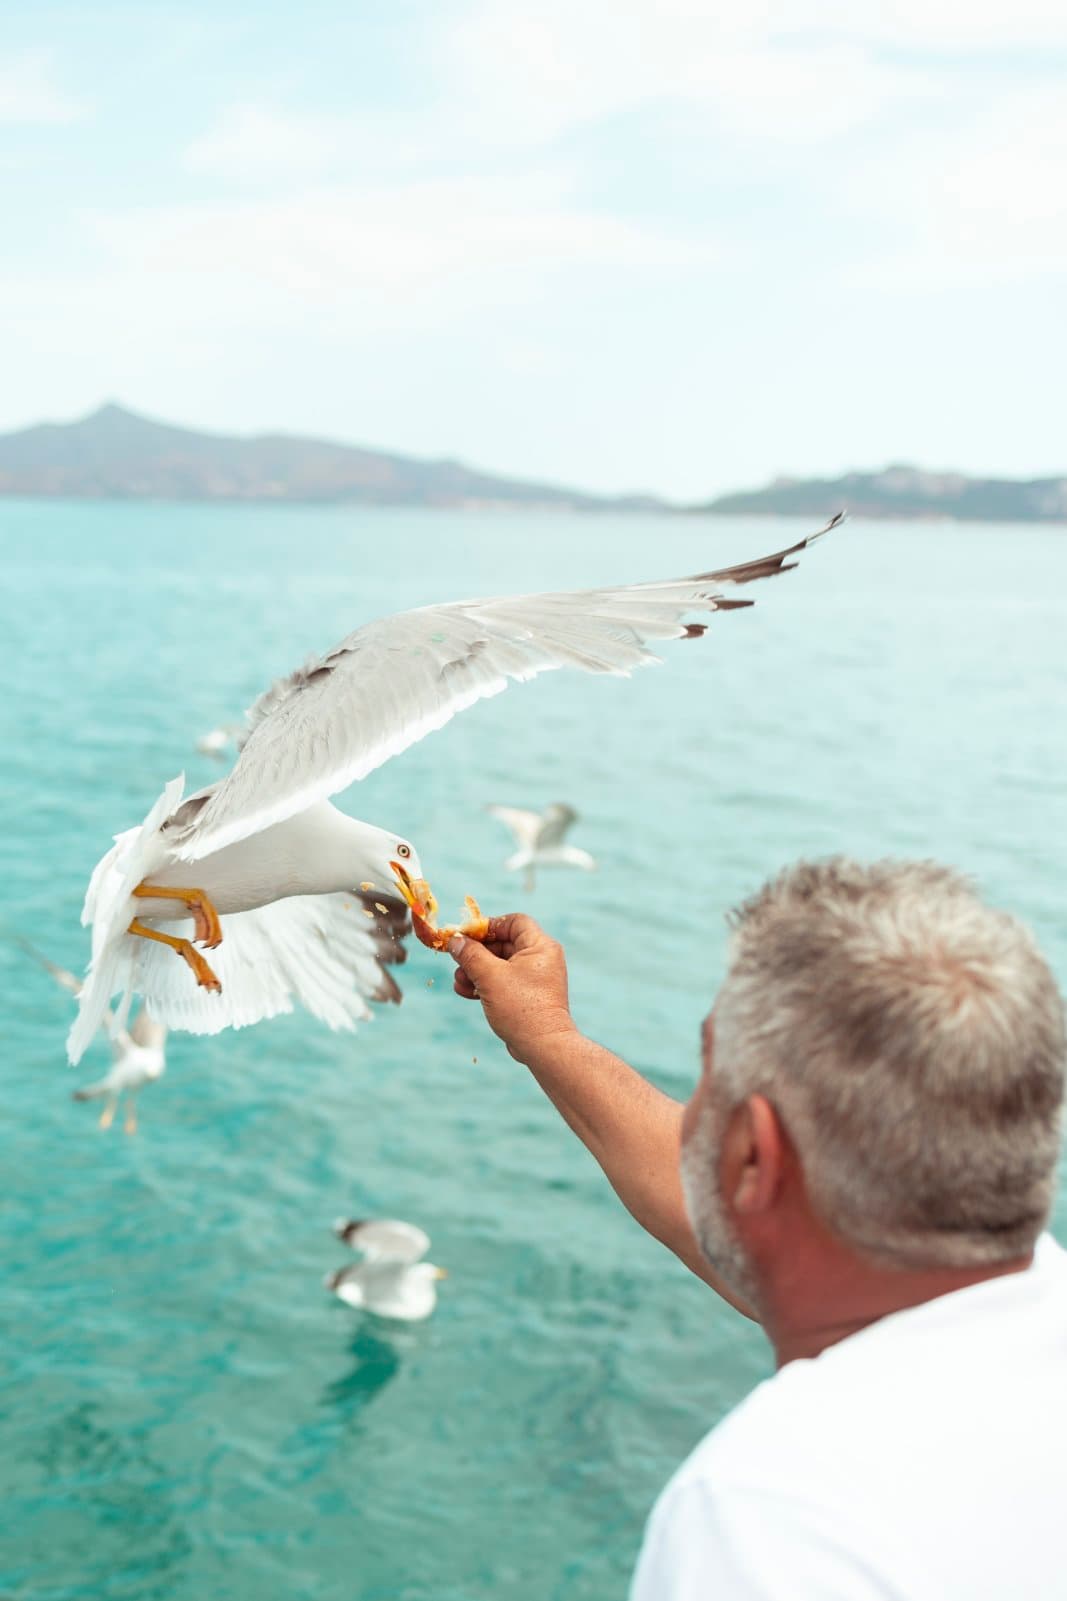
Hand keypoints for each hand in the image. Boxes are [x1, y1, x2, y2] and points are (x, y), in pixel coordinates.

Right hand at [448, 914, 576, 1063]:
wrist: (542, 1046)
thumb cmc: (521, 1007)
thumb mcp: (490, 976)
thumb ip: (471, 954)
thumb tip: (455, 940)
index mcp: (540, 946)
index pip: (513, 922)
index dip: (488, 925)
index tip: (467, 936)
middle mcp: (541, 959)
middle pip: (503, 943)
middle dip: (476, 954)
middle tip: (456, 961)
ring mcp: (535, 978)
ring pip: (500, 965)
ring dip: (476, 971)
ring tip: (459, 981)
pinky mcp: (527, 996)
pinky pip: (503, 981)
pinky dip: (485, 984)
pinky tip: (466, 992)